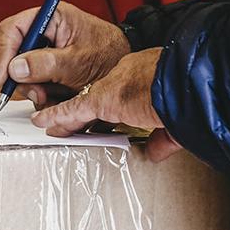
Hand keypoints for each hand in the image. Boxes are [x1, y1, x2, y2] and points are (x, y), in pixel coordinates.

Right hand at [0, 1, 130, 106]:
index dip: (4, 53)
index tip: (3, 78)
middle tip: (39, 95)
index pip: (13, 29)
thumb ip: (46, 64)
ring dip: (36, 90)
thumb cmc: (109, 54)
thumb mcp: (77, 61)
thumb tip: (15, 68)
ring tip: (55, 96)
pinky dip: (45, 94)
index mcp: (51, 17)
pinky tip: (60, 97)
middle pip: (15, 54)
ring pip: (24, 73)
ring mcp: (46, 50)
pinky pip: (35, 83)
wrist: (128, 67)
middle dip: (24, 79)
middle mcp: (45, 32)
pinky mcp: (50, 67)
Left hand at [30, 47, 181, 161]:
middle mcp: (123, 77)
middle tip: (68, 120)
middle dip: (82, 109)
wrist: (183, 83)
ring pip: (80, 103)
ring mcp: (111, 88)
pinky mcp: (101, 100)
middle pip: (96, 95)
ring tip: (49, 124)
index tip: (106, 113)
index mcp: (143, 77)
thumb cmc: (185, 95)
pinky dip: (56, 117)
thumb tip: (155, 153)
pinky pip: (71, 110)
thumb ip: (163, 138)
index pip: (119, 90)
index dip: (110, 103)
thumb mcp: (174, 121)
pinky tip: (43, 122)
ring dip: (64, 115)